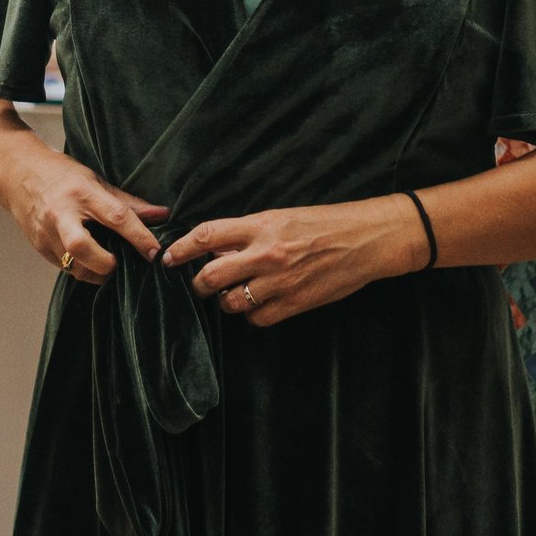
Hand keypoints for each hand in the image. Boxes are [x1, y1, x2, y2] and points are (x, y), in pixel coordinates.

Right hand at [0, 143, 168, 285]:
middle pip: (82, 247)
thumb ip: (128, 202)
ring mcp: (46, 233)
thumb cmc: (61, 174)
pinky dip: (82, 269)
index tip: (154, 252)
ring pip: (74, 265)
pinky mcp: (39, 247)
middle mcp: (61, 214)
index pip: (116, 216)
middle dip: (105, 263)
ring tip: (109, 265)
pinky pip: (66, 268)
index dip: (139, 236)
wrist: (17, 174)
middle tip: (119, 264)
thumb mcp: (96, 180)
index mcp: (82, 192)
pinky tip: (92, 262)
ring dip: (96, 272)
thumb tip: (162, 215)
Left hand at [159, 197, 425, 327]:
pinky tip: (262, 304)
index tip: (168, 257)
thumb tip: (217, 250)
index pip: (208, 235)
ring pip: (230, 302)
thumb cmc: (326, 223)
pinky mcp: (294, 304)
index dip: (181, 248)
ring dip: (227, 301)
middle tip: (199, 285)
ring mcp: (279, 281)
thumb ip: (249, 233)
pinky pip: (257, 318)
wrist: (367, 240)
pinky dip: (253, 314)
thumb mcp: (284, 217)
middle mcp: (266, 253)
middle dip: (198, 284)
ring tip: (236, 293)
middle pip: (211, 276)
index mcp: (262, 225)